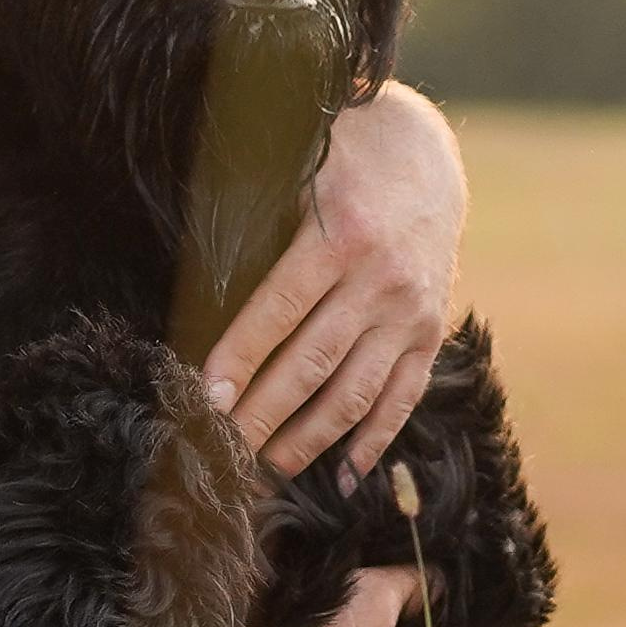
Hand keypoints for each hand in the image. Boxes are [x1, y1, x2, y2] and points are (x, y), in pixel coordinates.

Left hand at [202, 82, 464, 486]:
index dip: (240, 356)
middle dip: (263, 412)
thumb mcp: (297, 167)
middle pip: (313, 362)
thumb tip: (194, 270)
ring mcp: (410, 312)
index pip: (279, 309)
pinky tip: (344, 474)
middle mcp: (381, 280)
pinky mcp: (431, 331)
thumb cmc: (341, 156)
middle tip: (222, 450)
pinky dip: (375, 439)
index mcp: (340, 235)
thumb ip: (257, 216)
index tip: (205, 395)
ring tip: (267, 466)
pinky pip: (403, 396)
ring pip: (356, 390)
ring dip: (310, 437)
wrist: (427, 152)